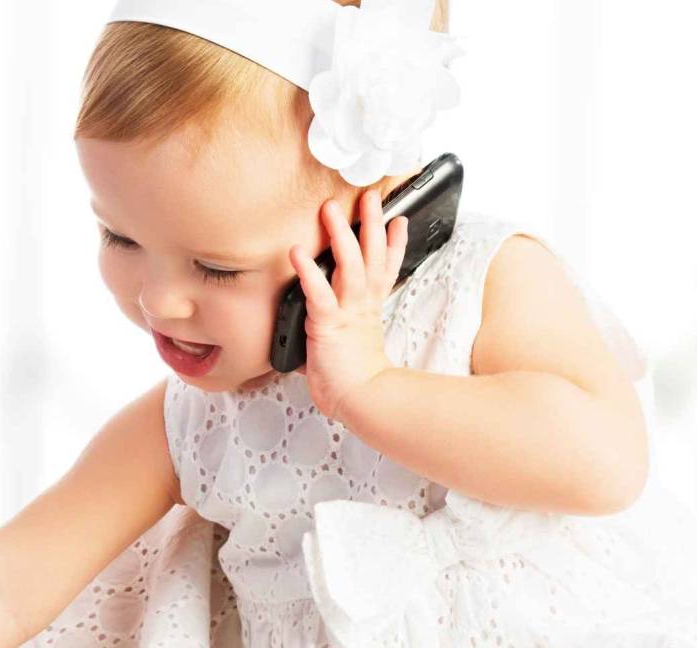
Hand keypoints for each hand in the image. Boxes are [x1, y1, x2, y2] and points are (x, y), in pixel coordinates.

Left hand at [288, 187, 407, 423]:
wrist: (362, 402)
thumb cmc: (355, 381)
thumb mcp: (353, 347)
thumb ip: (342, 331)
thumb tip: (324, 332)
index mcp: (370, 310)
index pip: (386, 269)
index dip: (394, 243)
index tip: (398, 220)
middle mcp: (363, 305)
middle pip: (372, 256)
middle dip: (371, 223)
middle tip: (370, 196)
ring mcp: (348, 312)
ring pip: (349, 265)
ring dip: (341, 235)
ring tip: (331, 209)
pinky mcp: (328, 324)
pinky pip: (318, 293)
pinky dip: (308, 271)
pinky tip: (297, 252)